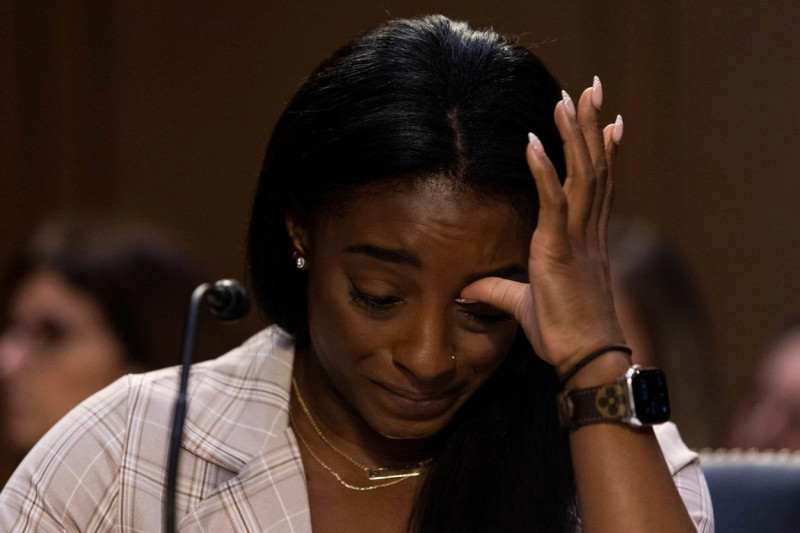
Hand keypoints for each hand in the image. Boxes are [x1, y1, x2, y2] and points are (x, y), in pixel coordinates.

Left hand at [460, 78, 625, 377]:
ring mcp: (576, 238)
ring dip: (575, 134)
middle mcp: (587, 231)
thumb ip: (498, 290)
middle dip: (593, 125)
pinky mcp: (559, 250)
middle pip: (595, 166)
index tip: (611, 120)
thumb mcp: (523, 306)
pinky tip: (534, 142)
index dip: (604, 150)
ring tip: (569, 97)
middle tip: (595, 88)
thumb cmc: (564, 334)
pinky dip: (545, 171)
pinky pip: (554, 202)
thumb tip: (468, 290)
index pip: (598, 183)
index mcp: (586, 238)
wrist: (586, 358)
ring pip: (583, 174)